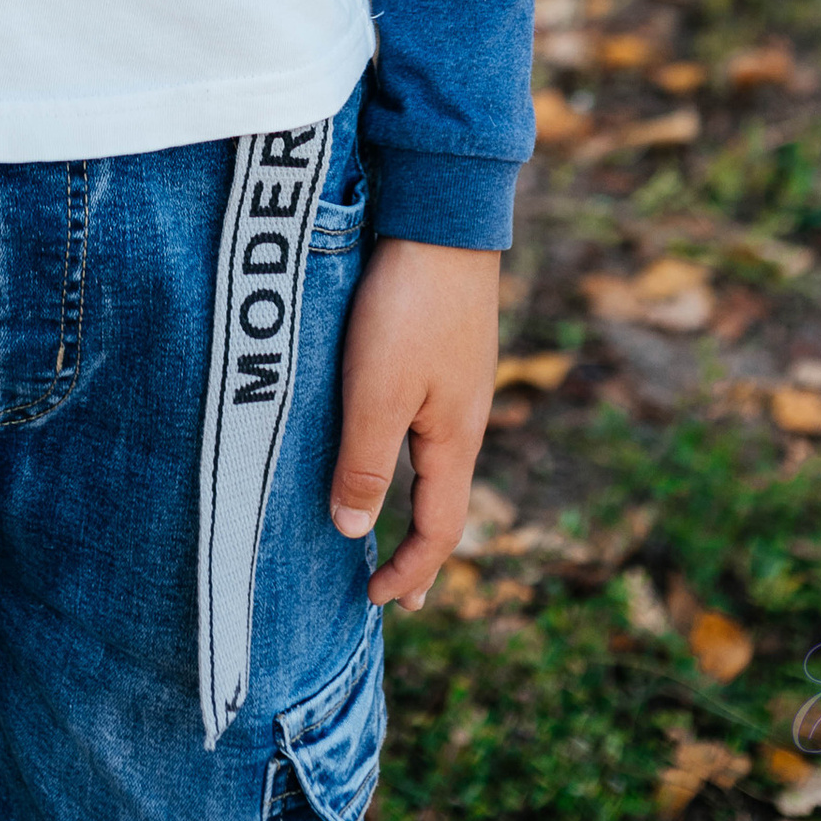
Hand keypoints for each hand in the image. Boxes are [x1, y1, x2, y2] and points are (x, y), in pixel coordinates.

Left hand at [330, 237, 499, 608]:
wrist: (442, 218)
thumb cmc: (407, 310)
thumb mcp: (377, 395)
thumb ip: (365, 466)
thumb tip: (354, 533)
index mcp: (455, 440)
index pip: (440, 530)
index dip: (411, 573)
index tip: (377, 601)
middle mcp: (465, 417)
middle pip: (445, 500)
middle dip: (420, 549)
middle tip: (397, 589)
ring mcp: (458, 380)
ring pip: (435, 459)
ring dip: (414, 500)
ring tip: (387, 519)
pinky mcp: (443, 346)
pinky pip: (429, 422)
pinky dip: (410, 454)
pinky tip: (390, 437)